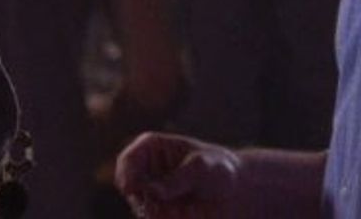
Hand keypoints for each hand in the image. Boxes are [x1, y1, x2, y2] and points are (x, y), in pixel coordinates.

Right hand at [115, 132, 241, 217]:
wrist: (234, 193)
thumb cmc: (217, 169)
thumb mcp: (202, 167)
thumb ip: (178, 178)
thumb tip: (154, 192)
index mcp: (151, 148)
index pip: (127, 160)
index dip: (126, 174)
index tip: (131, 188)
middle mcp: (145, 172)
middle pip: (129, 189)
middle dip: (143, 200)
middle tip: (160, 207)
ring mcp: (149, 195)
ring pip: (142, 210)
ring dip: (158, 214)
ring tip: (181, 211)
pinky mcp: (158, 214)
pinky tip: (185, 215)